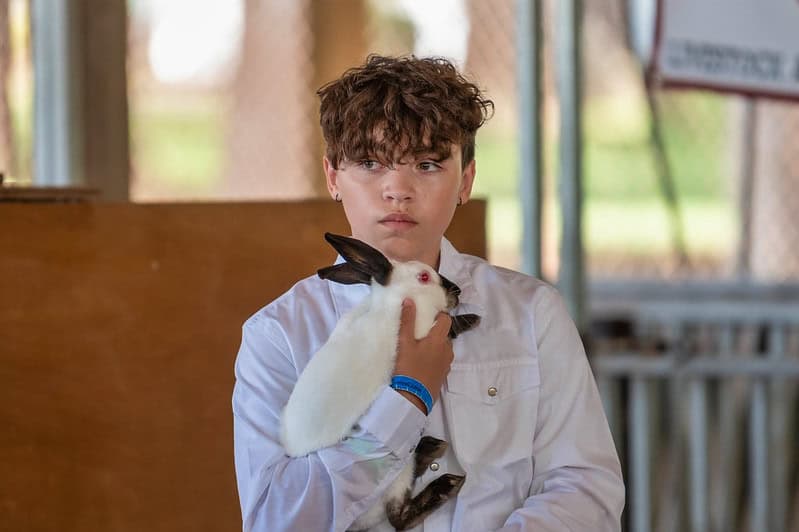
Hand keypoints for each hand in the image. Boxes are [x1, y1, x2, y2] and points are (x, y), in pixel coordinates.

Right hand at [393, 298, 453, 412]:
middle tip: (417, 333)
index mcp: (440, 339)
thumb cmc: (408, 368)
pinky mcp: (443, 376)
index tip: (426, 315)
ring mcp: (447, 364)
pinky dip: (434, 358)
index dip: (438, 315)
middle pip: (444, 334)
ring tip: (418, 349)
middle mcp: (448, 350)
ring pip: (442, 348)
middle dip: (433, 331)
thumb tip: (409, 300)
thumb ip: (407, 321)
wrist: (412, 398)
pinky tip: (421, 363)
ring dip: (434, 346)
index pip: (446, 319)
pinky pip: (441, 361)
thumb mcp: (404, 343)